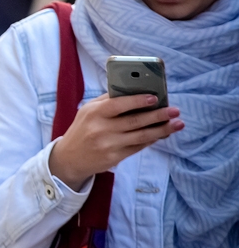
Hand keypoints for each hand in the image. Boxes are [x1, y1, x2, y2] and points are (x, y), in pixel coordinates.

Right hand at [49, 93, 182, 190]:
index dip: (137, 101)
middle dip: (157, 115)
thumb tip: (135, 90)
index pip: (118, 105)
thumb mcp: (88, 111)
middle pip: (134, 121)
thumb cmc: (82, 129)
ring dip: (162, 130)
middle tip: (175, 110)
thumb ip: (108, 101)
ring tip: (178, 124)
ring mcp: (108, 145)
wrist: (69, 157)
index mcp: (94, 113)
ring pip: (141, 136)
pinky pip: (138, 147)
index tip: (155, 97)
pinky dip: (152, 139)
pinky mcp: (114, 157)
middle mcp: (101, 129)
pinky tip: (163, 134)